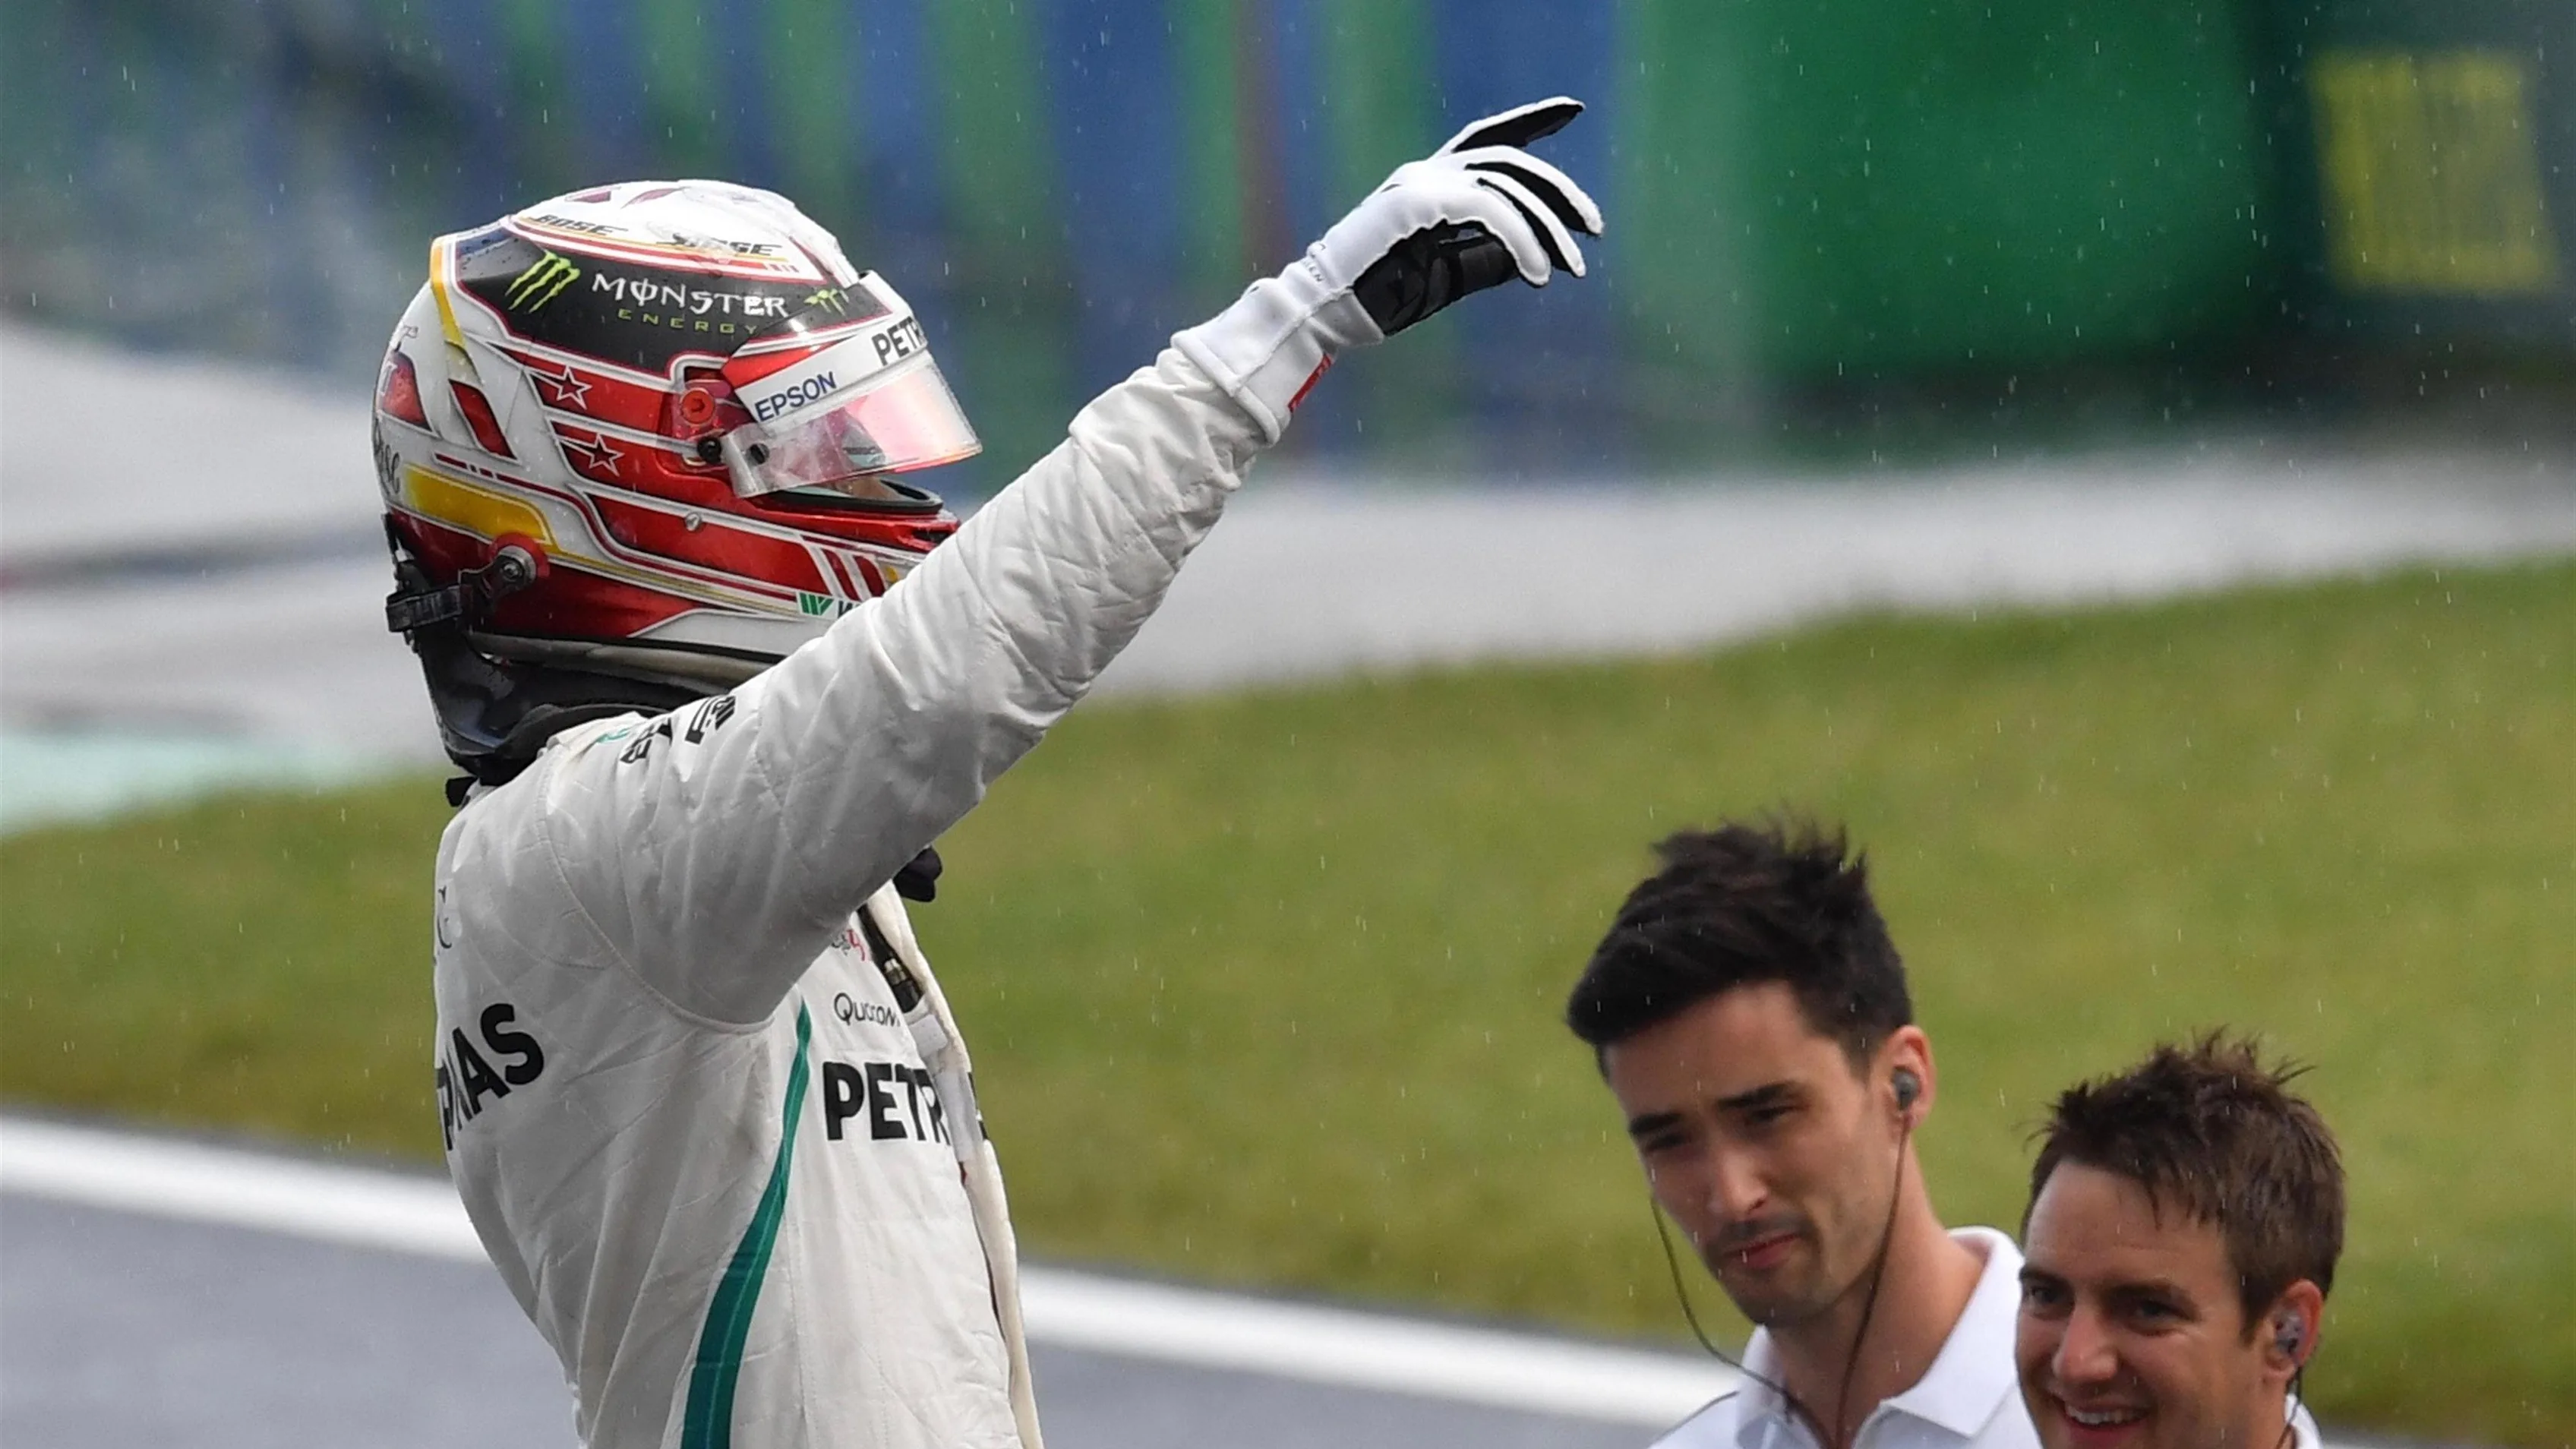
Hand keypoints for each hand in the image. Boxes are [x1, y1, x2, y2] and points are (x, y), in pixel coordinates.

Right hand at [1173, 96, 1603, 439]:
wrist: (1327, 314)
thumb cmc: (1381, 299)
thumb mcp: (1450, 275)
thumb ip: (1490, 258)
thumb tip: (1539, 255)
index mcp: (1431, 182)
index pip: (1488, 138)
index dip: (1530, 120)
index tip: (1573, 111)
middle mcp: (1425, 172)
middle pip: (1509, 160)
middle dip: (1559, 191)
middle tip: (1595, 229)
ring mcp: (1418, 181)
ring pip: (1504, 183)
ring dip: (1547, 226)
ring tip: (1574, 267)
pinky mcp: (1416, 201)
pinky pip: (1487, 208)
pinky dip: (1521, 238)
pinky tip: (1539, 273)